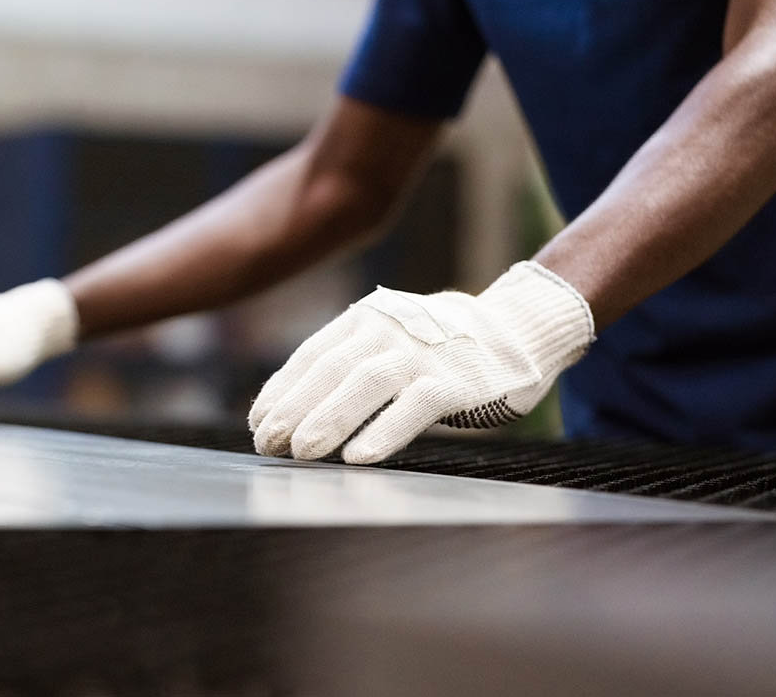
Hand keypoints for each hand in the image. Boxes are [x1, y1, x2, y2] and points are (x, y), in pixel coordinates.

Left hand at [248, 261, 593, 463]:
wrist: (519, 327)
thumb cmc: (440, 345)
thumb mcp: (389, 338)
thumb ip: (347, 363)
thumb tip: (289, 411)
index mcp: (365, 318)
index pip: (311, 355)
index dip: (281, 391)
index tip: (257, 424)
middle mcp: (388, 329)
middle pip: (329, 369)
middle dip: (292, 409)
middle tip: (267, 445)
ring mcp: (422, 353)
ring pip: (364, 383)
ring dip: (327, 419)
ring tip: (300, 452)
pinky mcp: (455, 380)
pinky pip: (414, 406)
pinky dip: (385, 431)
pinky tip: (359, 457)